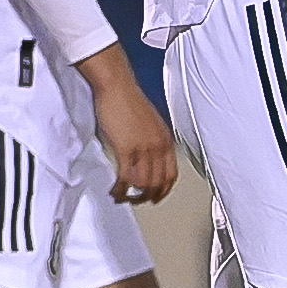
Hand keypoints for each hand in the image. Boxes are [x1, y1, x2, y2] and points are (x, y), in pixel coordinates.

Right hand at [82, 50, 178, 205]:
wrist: (116, 86)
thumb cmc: (127, 99)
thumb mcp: (148, 123)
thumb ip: (150, 140)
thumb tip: (144, 156)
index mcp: (165, 139)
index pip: (172, 174)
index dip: (163, 190)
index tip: (155, 196)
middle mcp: (158, 146)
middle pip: (158, 183)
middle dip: (147, 197)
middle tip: (135, 201)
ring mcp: (144, 149)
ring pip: (143, 185)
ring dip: (132, 196)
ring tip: (122, 197)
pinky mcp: (127, 150)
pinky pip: (126, 180)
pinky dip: (121, 191)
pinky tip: (114, 192)